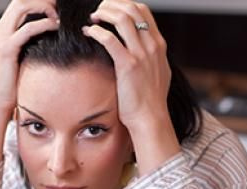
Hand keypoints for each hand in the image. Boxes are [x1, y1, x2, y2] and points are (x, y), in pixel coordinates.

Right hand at [0, 0, 58, 114]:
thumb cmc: (10, 85)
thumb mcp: (19, 59)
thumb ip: (27, 45)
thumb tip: (47, 40)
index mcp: (1, 31)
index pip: (19, 4)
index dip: (37, 1)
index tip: (55, 7)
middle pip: (20, 0)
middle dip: (42, 0)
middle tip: (59, 6)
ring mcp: (0, 38)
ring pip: (22, 6)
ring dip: (43, 6)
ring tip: (57, 16)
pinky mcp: (6, 49)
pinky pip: (28, 28)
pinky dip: (44, 24)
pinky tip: (55, 27)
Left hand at [82, 1, 179, 173]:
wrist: (150, 118)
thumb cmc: (149, 99)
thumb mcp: (157, 72)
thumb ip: (150, 56)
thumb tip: (140, 47)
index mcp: (158, 45)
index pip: (143, 10)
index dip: (125, 4)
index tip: (110, 8)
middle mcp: (152, 46)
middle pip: (132, 9)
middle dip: (112, 4)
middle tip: (98, 10)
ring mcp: (141, 54)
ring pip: (122, 19)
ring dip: (104, 13)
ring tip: (92, 18)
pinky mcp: (128, 65)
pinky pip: (110, 39)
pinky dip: (96, 31)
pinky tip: (88, 32)